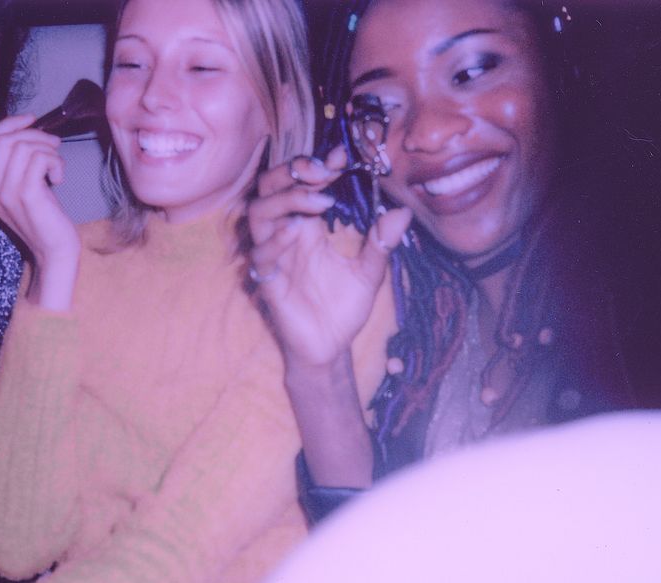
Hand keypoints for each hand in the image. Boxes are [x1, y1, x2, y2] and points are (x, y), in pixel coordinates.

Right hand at [0, 114, 78, 310]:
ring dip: (47, 148)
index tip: (32, 121)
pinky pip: (37, 159)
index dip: (11, 124)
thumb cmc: (45, 219)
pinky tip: (59, 177)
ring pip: (22, 146)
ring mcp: (5, 193)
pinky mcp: (25, 195)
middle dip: (33, 134)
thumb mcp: (24, 187)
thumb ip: (17, 163)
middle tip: (53, 146)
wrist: (53, 253)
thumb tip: (24, 128)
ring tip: (57, 164)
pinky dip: (53, 161)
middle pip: (3, 139)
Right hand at [248, 147, 410, 369]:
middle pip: (269, 189)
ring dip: (286, 200)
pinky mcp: (268, 283)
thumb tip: (402, 212)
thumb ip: (381, 242)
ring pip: (258, 214)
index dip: (316, 164)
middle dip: (292, 172)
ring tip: (319, 203)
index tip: (341, 155)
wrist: (331, 349)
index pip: (301, 185)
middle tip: (323, 173)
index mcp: (308, 228)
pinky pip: (261, 256)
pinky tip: (296, 233)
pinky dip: (275, 240)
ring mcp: (274, 258)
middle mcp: (286, 237)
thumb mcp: (370, 273)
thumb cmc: (343, 310)